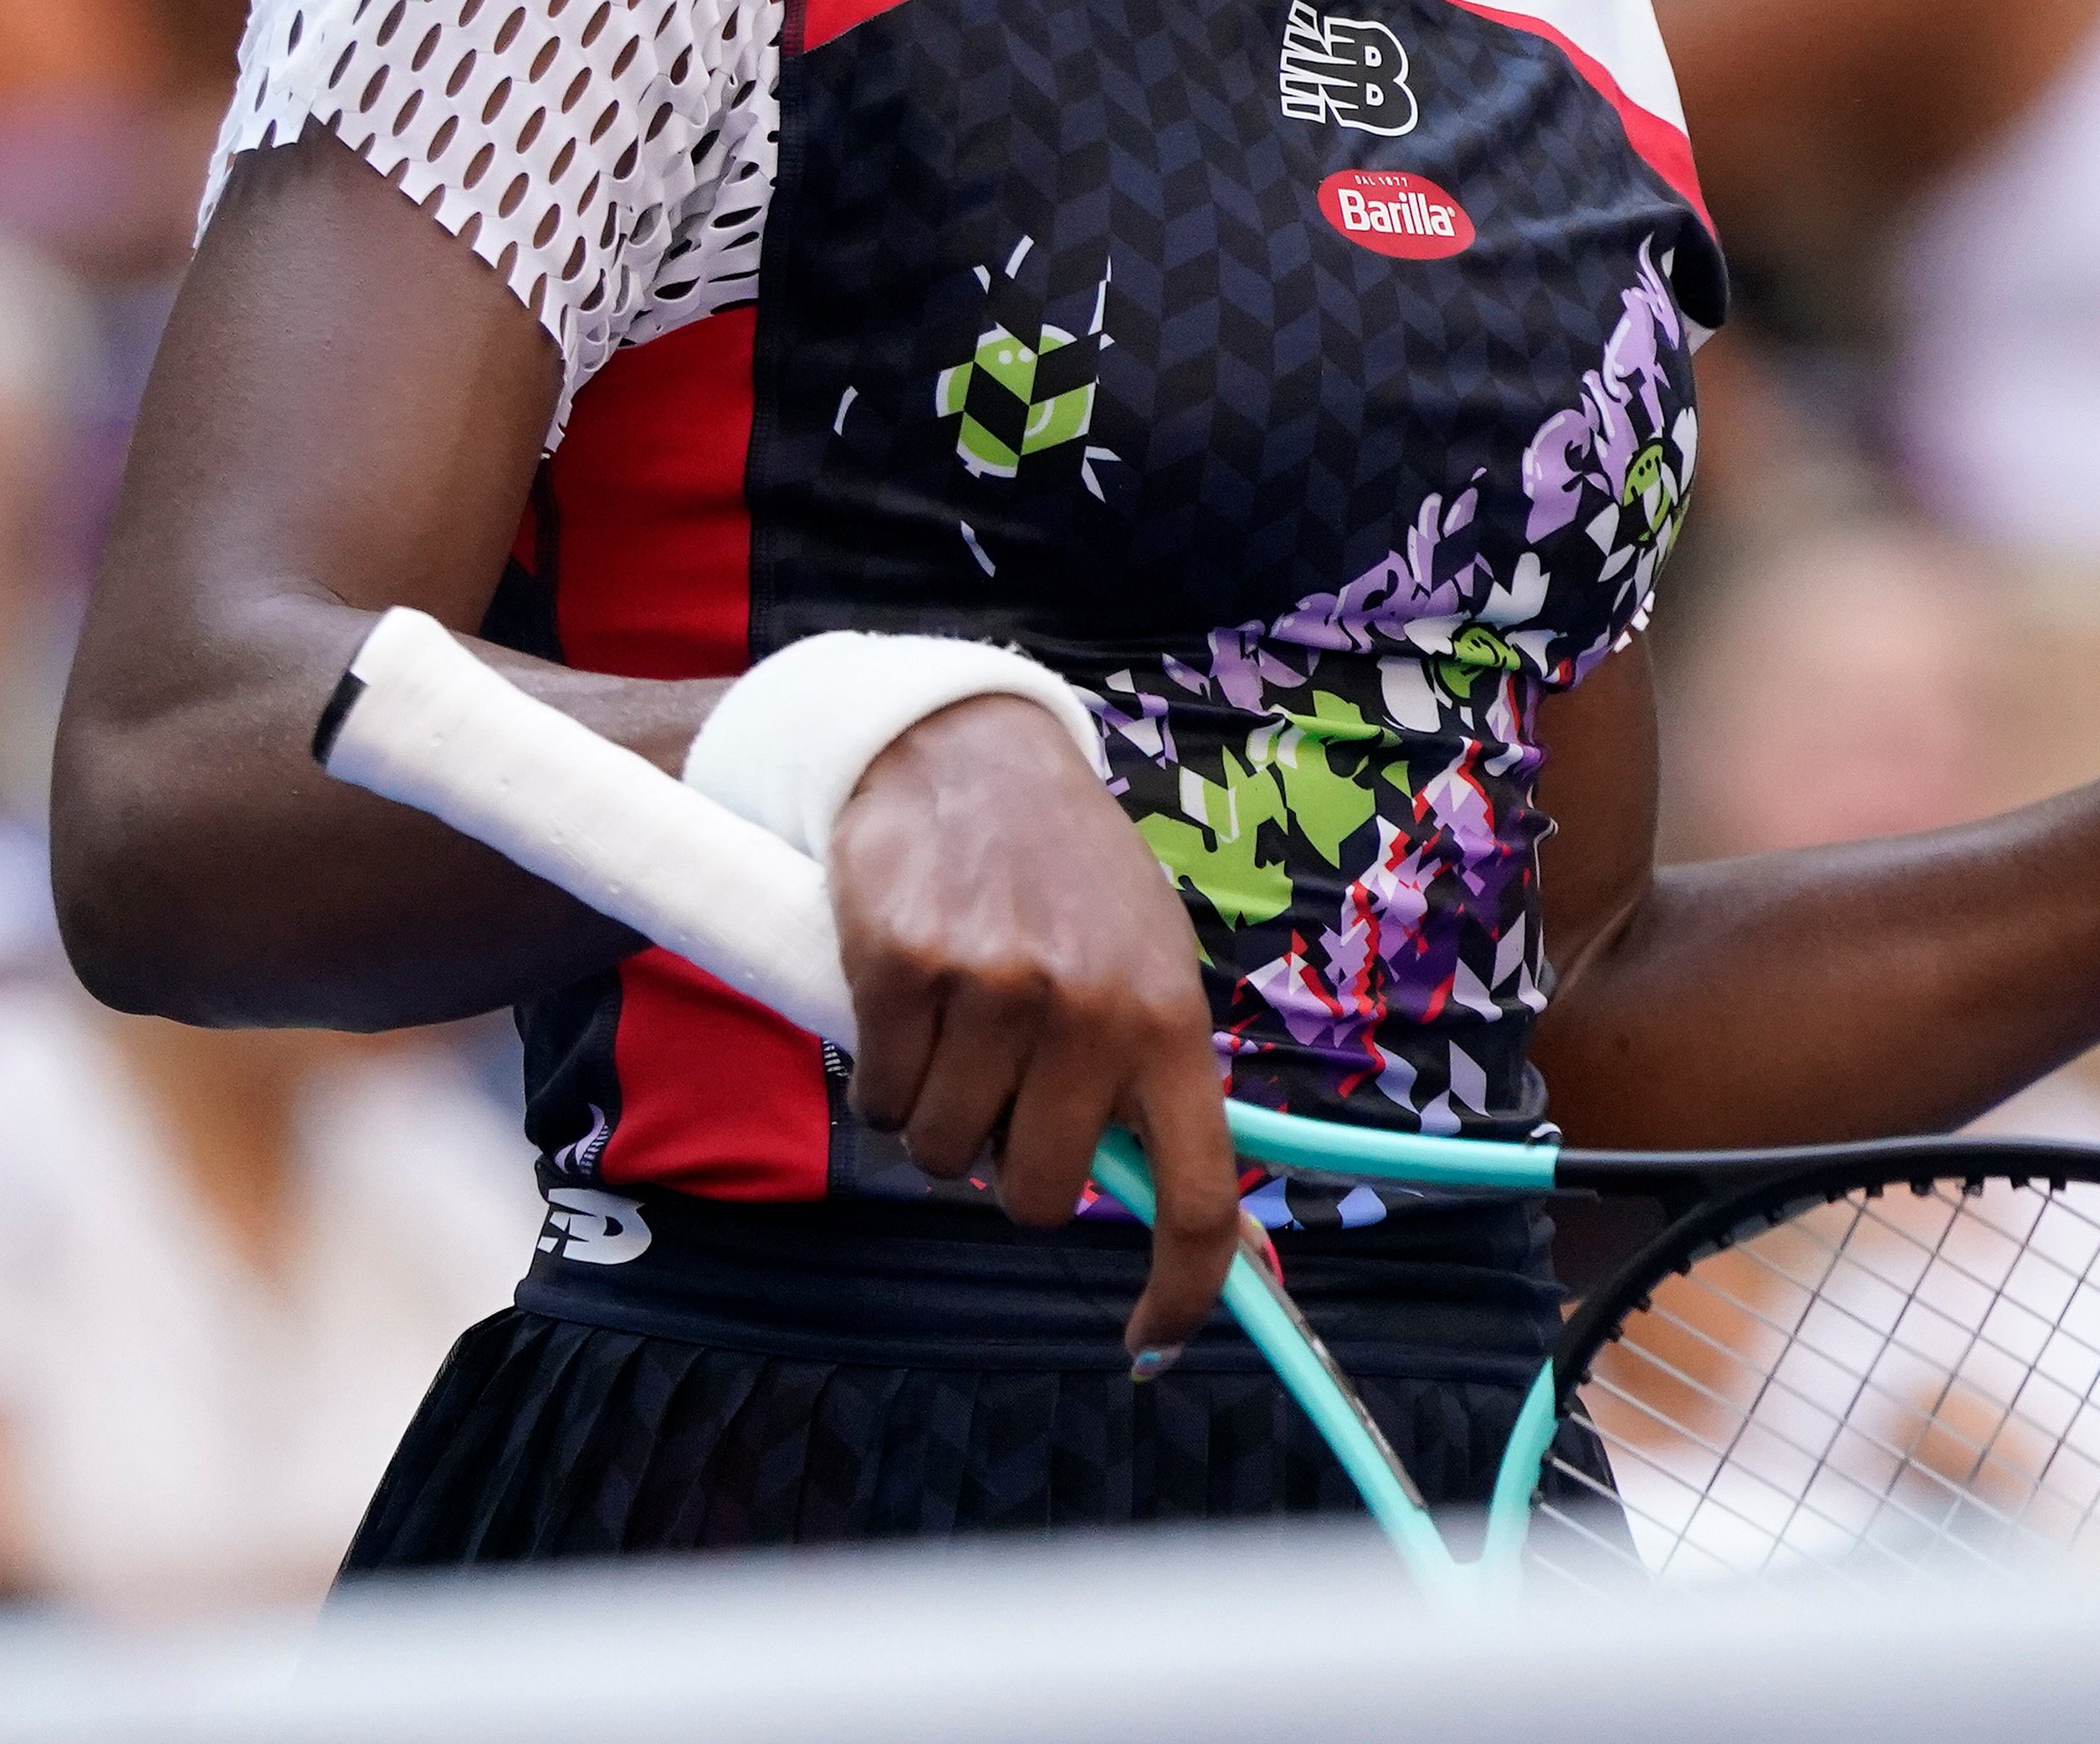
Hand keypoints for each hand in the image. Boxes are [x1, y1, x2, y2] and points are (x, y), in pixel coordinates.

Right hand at [825, 692, 1238, 1358]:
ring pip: (938, 1152)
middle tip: (1003, 1095)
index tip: (1149, 1346)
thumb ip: (1162, 1090)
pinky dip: (880, 1074)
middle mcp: (1089, 1012)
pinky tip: (906, 1006)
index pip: (1198, 1196)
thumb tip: (1223, 1242)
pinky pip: (876, 1097)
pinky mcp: (899, 970)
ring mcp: (991, 991)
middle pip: (1028, 1193)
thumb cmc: (1069, 879)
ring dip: (934, 1117)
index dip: (1181, 1290)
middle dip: (1005, 1167)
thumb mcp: (1148, 966)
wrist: (968, 751)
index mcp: (1170, 1022)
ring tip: (954, 1033)